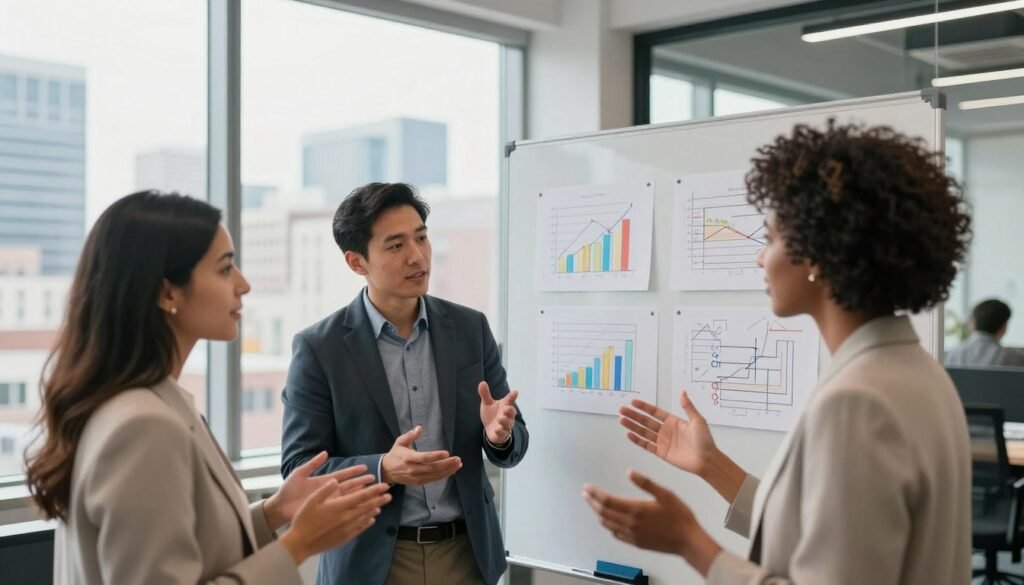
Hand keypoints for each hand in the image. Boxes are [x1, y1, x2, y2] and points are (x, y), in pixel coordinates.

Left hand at [264, 452, 370, 528]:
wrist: (280, 507)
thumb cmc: (288, 490)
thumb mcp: (299, 474)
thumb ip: (312, 464)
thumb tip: (325, 452)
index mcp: (324, 481)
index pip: (343, 475)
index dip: (354, 471)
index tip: (366, 468)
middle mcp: (328, 491)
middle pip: (349, 486)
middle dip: (362, 482)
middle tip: (375, 480)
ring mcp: (328, 501)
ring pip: (348, 497)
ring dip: (360, 495)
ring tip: (372, 494)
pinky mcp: (326, 511)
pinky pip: (341, 509)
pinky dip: (351, 508)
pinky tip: (361, 509)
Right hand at [279, 479, 391, 564]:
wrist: (301, 543)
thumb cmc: (304, 519)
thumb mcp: (312, 500)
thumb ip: (325, 489)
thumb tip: (336, 480)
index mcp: (340, 505)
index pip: (362, 496)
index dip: (375, 490)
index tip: (385, 486)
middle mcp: (347, 517)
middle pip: (367, 506)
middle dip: (379, 500)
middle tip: (389, 495)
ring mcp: (347, 528)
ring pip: (365, 517)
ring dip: (374, 510)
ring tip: (381, 506)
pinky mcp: (345, 537)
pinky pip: (360, 528)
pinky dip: (367, 523)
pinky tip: (371, 520)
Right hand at [381, 426, 461, 485]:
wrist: (386, 471)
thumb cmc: (395, 454)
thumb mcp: (400, 442)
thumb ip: (410, 435)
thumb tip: (419, 428)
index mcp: (408, 458)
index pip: (424, 458)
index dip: (436, 456)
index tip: (447, 453)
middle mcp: (412, 469)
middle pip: (432, 468)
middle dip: (446, 464)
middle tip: (458, 459)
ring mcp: (415, 477)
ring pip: (434, 475)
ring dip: (447, 471)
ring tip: (458, 465)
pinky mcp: (418, 482)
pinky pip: (432, 480)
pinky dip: (442, 476)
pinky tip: (451, 471)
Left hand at [479, 382, 517, 444]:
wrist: (490, 430)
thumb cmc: (491, 414)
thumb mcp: (487, 404)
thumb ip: (485, 394)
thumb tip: (482, 382)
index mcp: (505, 406)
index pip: (510, 400)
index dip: (512, 396)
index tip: (515, 392)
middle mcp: (507, 415)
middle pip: (512, 412)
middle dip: (510, 410)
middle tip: (506, 408)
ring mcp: (505, 425)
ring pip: (509, 423)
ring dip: (505, 421)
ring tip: (499, 419)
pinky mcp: (502, 434)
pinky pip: (503, 433)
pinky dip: (501, 431)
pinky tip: (497, 429)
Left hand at [583, 470, 721, 575]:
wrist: (688, 542)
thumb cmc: (680, 516)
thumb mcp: (666, 494)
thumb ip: (646, 483)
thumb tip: (629, 472)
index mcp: (635, 509)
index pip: (607, 500)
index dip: (595, 493)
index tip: (587, 487)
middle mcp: (630, 523)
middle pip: (604, 512)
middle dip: (592, 502)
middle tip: (586, 494)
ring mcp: (632, 535)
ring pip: (608, 524)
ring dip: (598, 513)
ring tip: (594, 505)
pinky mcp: (636, 543)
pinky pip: (616, 534)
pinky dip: (608, 525)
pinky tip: (609, 522)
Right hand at [619, 391, 716, 475]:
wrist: (707, 460)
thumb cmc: (705, 440)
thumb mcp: (698, 420)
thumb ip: (688, 406)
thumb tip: (682, 392)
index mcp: (673, 421)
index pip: (654, 412)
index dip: (644, 407)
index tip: (633, 402)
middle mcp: (666, 430)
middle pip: (645, 421)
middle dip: (633, 415)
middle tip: (621, 409)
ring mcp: (662, 441)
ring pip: (643, 432)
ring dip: (632, 426)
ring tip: (622, 420)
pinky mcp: (661, 452)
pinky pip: (646, 445)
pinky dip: (637, 440)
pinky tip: (629, 435)